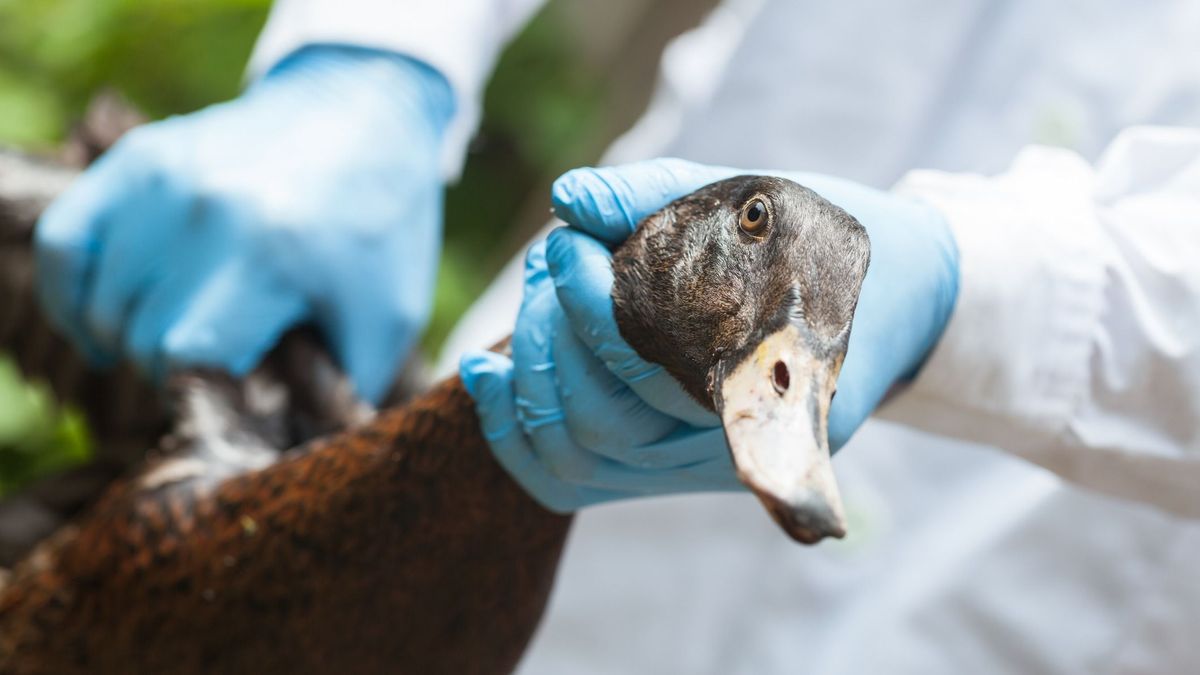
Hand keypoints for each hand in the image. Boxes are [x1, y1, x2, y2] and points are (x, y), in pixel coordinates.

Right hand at [35, 46, 454, 402]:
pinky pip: (64, 242)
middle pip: (141, 334)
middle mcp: (205, 211)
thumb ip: (340, 391)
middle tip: (223, 367)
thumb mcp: (388, 317)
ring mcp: (163, 178)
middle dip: (177, 369)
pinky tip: (106, 323)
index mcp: (271, 253)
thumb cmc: (381, 231)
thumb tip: (290, 455)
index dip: (204, 395)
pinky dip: (72, 293)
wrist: (364, 117)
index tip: (237, 399)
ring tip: (180, 342)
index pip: (186, 356)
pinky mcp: (138, 160)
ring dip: (130, 338)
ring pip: (100, 300)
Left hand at [461, 158, 957, 510]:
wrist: (889, 302)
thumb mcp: (763, 202)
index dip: (588, 303)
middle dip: (554, 329)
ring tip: (537, 294)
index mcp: (770, 384)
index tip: (572, 238)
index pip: (649, 367)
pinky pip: (568, 480)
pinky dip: (511, 431)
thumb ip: (661, 195)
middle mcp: (731, 449)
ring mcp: (693, 472)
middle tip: (555, 256)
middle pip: (600, 419)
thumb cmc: (828, 243)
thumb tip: (568, 196)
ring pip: (575, 457)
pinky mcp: (663, 472)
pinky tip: (483, 369)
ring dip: (532, 369)